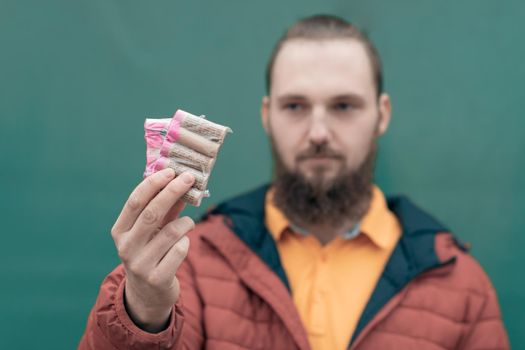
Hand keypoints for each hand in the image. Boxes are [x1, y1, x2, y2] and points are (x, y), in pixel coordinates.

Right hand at [110, 168, 194, 331]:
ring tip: (189, 222)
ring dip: (186, 222)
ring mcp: (140, 264)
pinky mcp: (157, 278)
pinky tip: (182, 245)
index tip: (171, 171)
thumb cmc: (152, 251)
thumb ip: (165, 208)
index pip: (135, 201)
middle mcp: (126, 247)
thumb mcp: (153, 230)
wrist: (148, 294)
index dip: (154, 184)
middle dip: (173, 192)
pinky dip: (186, 242)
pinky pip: (180, 250)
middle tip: (189, 178)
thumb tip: (181, 181)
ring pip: (172, 232)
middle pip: (152, 213)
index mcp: (120, 231)